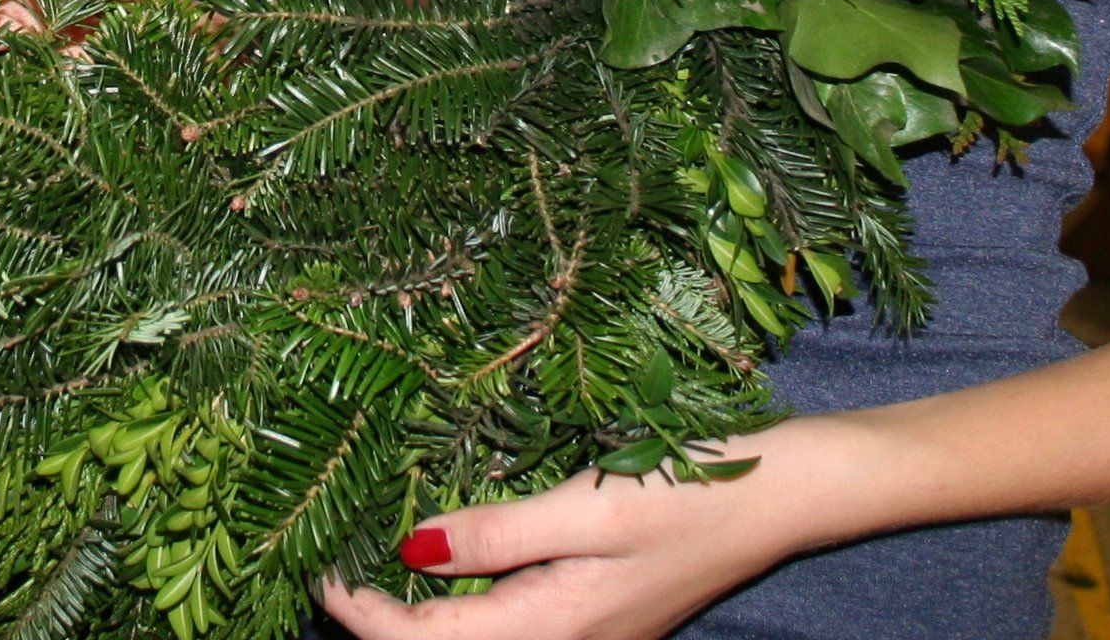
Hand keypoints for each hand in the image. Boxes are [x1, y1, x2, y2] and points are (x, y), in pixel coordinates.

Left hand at [317, 431, 819, 639]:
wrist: (790, 491)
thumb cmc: (693, 485)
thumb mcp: (586, 503)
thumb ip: (497, 535)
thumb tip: (410, 551)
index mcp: (555, 627)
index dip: (367, 617)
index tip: (319, 574)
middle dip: (387, 622)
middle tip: (334, 565)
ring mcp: (590, 633)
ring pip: (484, 637)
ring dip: (426, 613)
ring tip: (374, 560)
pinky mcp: (604, 612)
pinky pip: (517, 621)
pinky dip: (471, 600)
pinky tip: (453, 557)